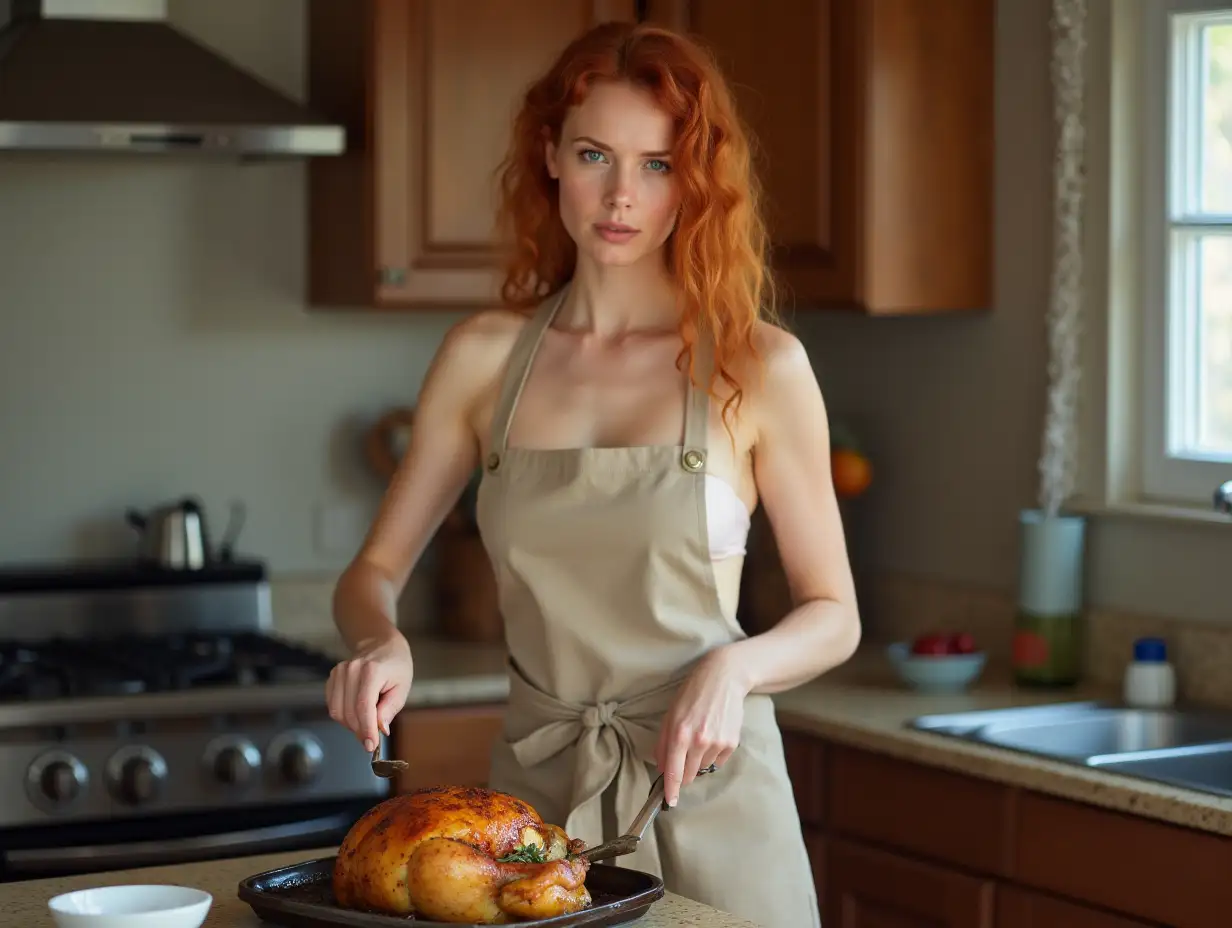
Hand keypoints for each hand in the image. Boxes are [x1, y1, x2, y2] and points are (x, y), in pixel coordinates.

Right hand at [326, 631, 412, 752]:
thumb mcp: (402, 687)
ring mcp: (339, 672)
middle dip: (360, 731)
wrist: (382, 645)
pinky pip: (332, 705)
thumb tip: (380, 729)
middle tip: (371, 739)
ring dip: (351, 725)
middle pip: (349, 712)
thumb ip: (390, 709)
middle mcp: (351, 670)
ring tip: (366, 723)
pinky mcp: (332, 677)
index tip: (371, 745)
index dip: (366, 730)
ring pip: (337, 711)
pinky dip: (343, 715)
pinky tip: (357, 713)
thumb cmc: (396, 666)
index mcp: (371, 671)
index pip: (363, 707)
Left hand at [654, 648, 748, 806]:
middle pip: (688, 775)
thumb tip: (662, 769)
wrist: (724, 678)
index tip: (669, 802)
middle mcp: (699, 741)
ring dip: (698, 760)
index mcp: (679, 734)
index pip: (674, 772)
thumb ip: (663, 744)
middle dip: (683, 772)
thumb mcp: (670, 715)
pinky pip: (717, 761)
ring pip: (703, 768)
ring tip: (700, 735)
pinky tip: (712, 735)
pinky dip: (712, 754)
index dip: (670, 790)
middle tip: (684, 754)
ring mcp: (717, 743)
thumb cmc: (692, 694)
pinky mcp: (732, 743)